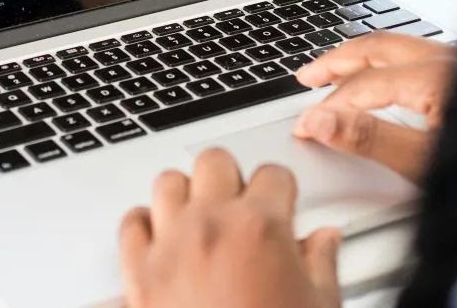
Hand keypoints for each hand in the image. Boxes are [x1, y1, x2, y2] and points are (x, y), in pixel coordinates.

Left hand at [119, 149, 341, 307]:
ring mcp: (170, 245)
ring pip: (167, 182)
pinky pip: (131, 224)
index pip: (273, 175)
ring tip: (201, 214)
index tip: (281, 203)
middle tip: (241, 203)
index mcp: (261, 227)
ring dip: (185, 194)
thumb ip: (322, 264)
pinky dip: (144, 225)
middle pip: (214, 162)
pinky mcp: (138, 272)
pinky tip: (161, 237)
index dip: (281, 189)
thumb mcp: (318, 307)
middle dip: (230, 177)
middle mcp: (211, 226)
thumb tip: (324, 241)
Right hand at [292, 32, 456, 180]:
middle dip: (337, 62)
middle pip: (379, 47)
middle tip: (307, 77)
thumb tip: (320, 121)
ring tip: (337, 73)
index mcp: (437, 77)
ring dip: (363, 58)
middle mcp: (452, 60)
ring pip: (401, 47)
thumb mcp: (423, 161)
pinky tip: (382, 79)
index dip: (330, 106)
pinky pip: (420, 56)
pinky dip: (389, 63)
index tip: (306, 125)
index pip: (365, 85)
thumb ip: (369, 138)